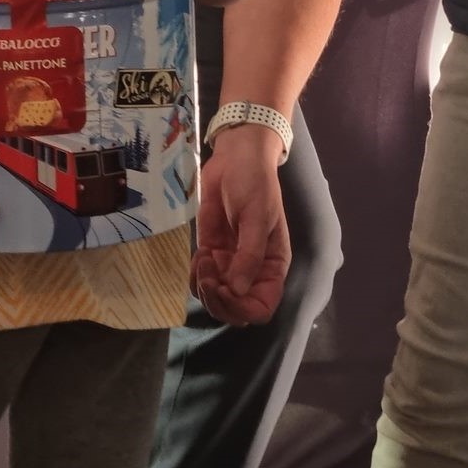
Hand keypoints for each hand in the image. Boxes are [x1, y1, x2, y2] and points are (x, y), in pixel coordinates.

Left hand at [191, 125, 289, 325]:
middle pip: (236, 309)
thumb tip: (238, 291)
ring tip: (204, 259)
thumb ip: (249, 255)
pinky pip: (201, 280)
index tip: (226, 289)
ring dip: (205, 287)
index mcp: (272, 265)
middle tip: (208, 276)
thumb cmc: (255, 183)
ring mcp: (229, 263)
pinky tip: (198, 255)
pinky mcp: (210, 253)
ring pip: (216, 297)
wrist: (236, 158)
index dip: (243, 308)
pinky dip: (195, 276)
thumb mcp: (258, 217)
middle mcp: (252, 271)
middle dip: (219, 301)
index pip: (262, 307)